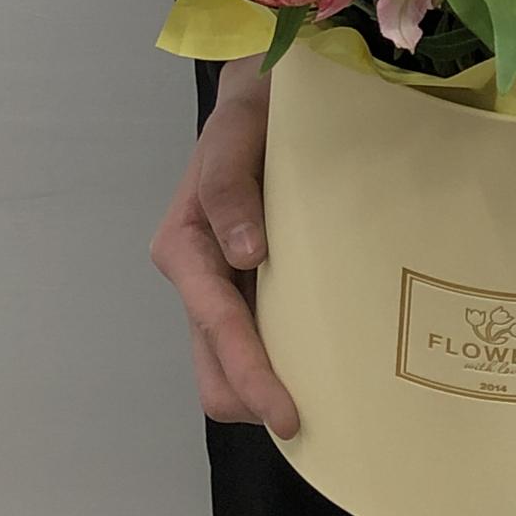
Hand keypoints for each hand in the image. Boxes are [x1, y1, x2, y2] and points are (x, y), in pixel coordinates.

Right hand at [149, 54, 299, 439]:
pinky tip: (329, 363)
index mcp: (186, 246)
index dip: (249, 374)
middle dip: (255, 402)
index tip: (287, 412)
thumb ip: (228, 184)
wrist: (268, 94)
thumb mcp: (235, 131)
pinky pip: (265, 338)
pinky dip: (287, 361)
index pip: (216, 326)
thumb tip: (242, 253)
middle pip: (215, 372)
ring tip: (329, 402)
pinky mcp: (256, 286)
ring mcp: (228, 287)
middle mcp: (201, 277)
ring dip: (270, 388)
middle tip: (316, 422)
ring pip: (235, 368)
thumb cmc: (251, 110)